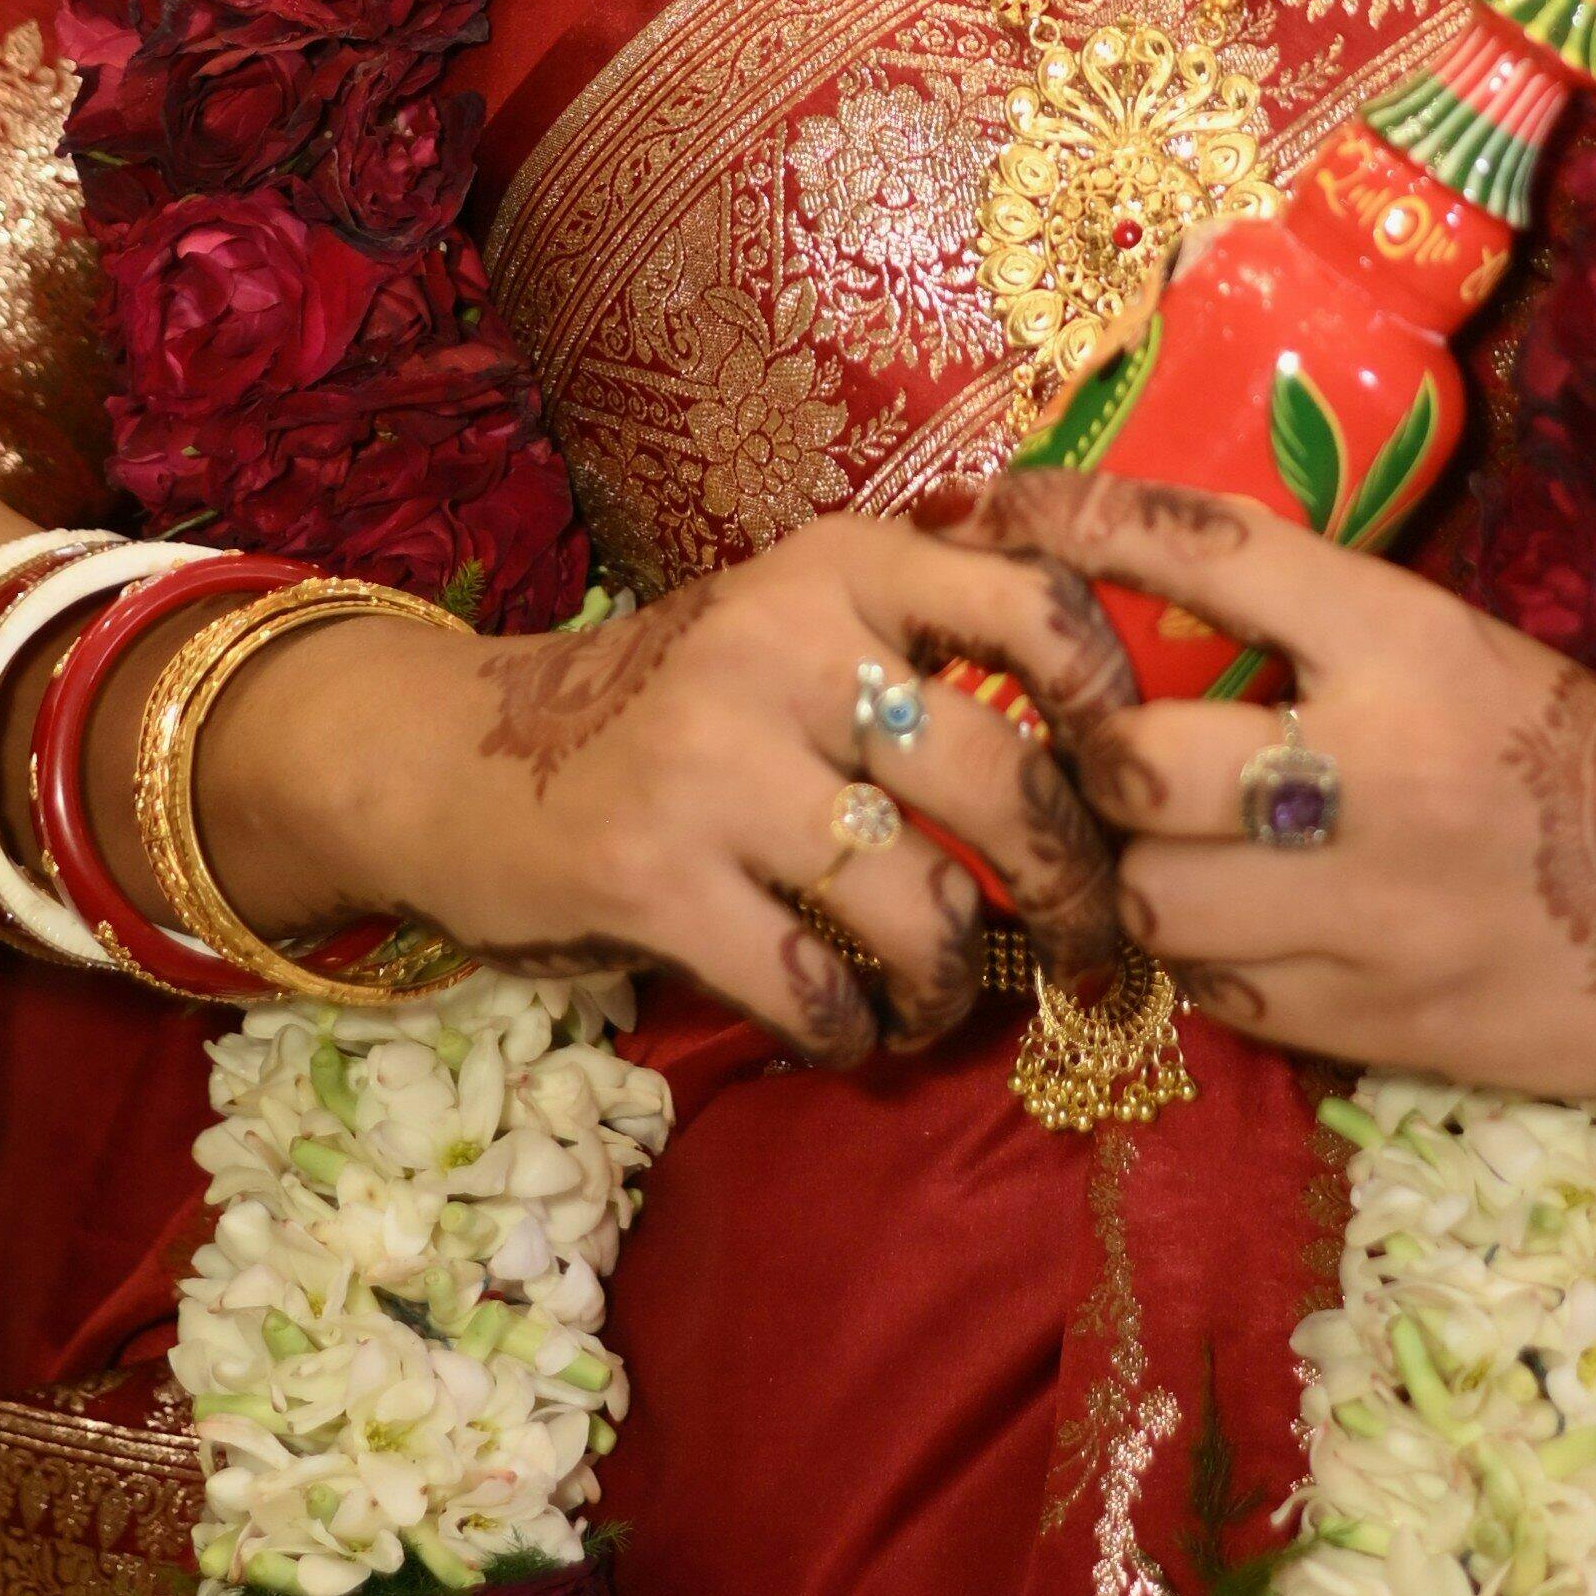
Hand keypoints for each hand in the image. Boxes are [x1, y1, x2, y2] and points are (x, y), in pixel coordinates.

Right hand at [194, 514, 1141, 1072]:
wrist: (457, 754)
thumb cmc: (674, 703)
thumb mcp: (793, 619)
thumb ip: (925, 640)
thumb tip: (1117, 741)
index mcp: (840, 564)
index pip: (1037, 599)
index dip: (1118, 698)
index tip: (1138, 785)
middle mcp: (782, 639)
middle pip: (1005, 781)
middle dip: (1076, 891)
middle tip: (1097, 948)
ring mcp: (711, 756)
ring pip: (920, 901)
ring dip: (952, 983)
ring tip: (938, 1003)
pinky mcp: (649, 871)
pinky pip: (811, 983)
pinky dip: (851, 1030)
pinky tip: (845, 1031)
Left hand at [939, 467, 1595, 1106]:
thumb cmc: (1579, 759)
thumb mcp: (1459, 653)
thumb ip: (1318, 637)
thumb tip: (1136, 603)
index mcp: (1410, 643)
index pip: (1211, 553)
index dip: (1086, 520)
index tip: (1004, 505)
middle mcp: (1380, 771)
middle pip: (1137, 760)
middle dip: (1097, 757)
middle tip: (1096, 746)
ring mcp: (1376, 912)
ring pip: (1153, 898)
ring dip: (1137, 873)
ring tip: (1167, 852)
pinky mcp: (1377, 1027)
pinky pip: (1221, 996)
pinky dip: (1207, 963)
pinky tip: (1245, 932)